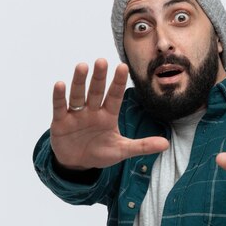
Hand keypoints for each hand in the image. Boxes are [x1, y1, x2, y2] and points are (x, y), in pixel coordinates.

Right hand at [50, 58, 168, 169]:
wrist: (78, 164)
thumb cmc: (100, 152)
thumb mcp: (122, 150)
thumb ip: (142, 146)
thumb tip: (166, 144)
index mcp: (108, 115)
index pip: (115, 97)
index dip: (118, 83)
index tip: (123, 66)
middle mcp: (92, 111)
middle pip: (96, 91)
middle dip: (99, 77)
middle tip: (102, 61)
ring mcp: (76, 115)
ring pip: (78, 95)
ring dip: (79, 81)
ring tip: (82, 66)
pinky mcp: (60, 122)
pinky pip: (59, 107)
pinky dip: (59, 97)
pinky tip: (60, 84)